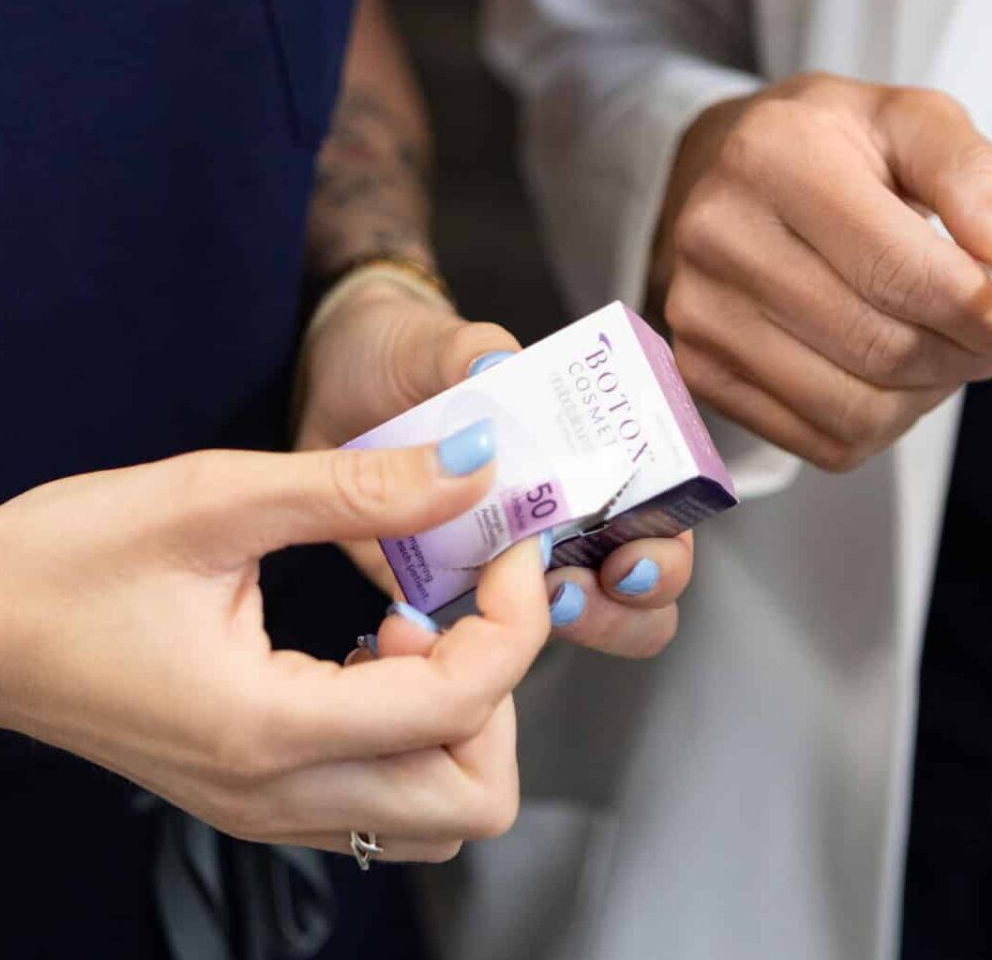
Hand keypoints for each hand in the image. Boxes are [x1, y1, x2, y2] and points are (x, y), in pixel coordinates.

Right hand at [0, 438, 546, 862]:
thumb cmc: (57, 562)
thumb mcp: (212, 498)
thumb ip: (358, 489)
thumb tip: (477, 468)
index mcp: (272, 727)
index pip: (466, 704)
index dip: (514, 613)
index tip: (500, 536)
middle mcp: (278, 794)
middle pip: (475, 797)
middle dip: (499, 691)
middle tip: (454, 597)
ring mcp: (264, 809)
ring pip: (434, 813)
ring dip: (454, 719)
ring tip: (400, 626)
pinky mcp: (252, 798)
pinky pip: (379, 798)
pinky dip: (406, 731)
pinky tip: (362, 648)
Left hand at [295, 278, 691, 656]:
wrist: (325, 388)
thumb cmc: (400, 358)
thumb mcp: (434, 343)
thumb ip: (471, 351)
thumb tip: (497, 366)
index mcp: (582, 453)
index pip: (662, 511)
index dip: (665, 543)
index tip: (632, 552)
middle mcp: (560, 516)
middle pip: (636, 589)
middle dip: (625, 606)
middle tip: (575, 590)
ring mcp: (508, 563)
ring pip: (574, 625)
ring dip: (564, 631)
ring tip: (525, 607)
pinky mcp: (446, 595)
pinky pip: (476, 644)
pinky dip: (469, 648)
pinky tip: (437, 624)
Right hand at [655, 73, 991, 470]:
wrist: (726, 175)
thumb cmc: (831, 149)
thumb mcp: (911, 122)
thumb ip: (976, 176)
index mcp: (776, 155)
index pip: (902, 271)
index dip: (982, 309)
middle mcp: (720, 235)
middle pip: (881, 347)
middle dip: (963, 355)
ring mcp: (699, 311)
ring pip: (856, 409)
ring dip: (925, 397)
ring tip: (942, 352)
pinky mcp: (700, 370)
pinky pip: (823, 442)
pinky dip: (881, 424)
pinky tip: (889, 377)